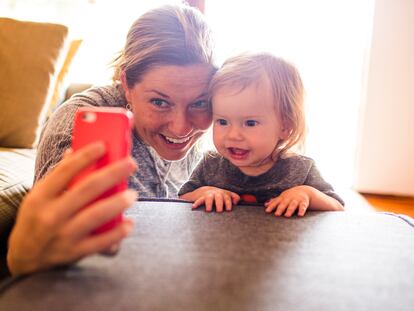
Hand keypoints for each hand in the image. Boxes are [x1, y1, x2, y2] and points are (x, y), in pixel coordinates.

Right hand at [7, 142, 137, 275]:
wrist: (25, 255)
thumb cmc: (37, 218)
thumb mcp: (40, 195)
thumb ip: (58, 175)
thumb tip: (75, 151)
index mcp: (42, 196)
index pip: (65, 171)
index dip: (85, 156)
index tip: (103, 146)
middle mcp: (51, 214)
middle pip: (86, 189)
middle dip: (112, 174)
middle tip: (130, 164)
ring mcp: (63, 234)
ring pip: (95, 215)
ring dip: (117, 203)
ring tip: (132, 194)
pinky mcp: (75, 251)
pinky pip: (100, 243)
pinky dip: (117, 233)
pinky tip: (129, 223)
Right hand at [181, 186, 239, 211]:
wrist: (205, 190)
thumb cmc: (219, 196)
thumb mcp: (227, 195)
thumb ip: (235, 197)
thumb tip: (244, 200)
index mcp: (224, 194)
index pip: (227, 197)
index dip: (229, 203)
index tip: (229, 209)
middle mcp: (217, 194)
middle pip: (219, 197)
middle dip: (220, 203)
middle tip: (220, 211)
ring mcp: (209, 195)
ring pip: (209, 199)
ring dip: (209, 204)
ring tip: (209, 210)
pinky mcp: (201, 197)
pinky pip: (199, 200)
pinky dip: (196, 203)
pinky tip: (194, 207)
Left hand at [264, 186, 310, 216]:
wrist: (304, 190)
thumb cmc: (290, 196)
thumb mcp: (282, 197)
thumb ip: (274, 201)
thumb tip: (265, 205)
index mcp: (283, 197)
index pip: (276, 202)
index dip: (271, 206)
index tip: (267, 211)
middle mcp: (289, 198)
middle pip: (284, 203)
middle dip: (280, 209)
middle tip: (276, 215)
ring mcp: (296, 200)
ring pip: (293, 205)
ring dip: (290, 210)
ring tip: (287, 216)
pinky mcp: (304, 202)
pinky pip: (303, 206)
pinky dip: (302, 210)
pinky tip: (300, 215)